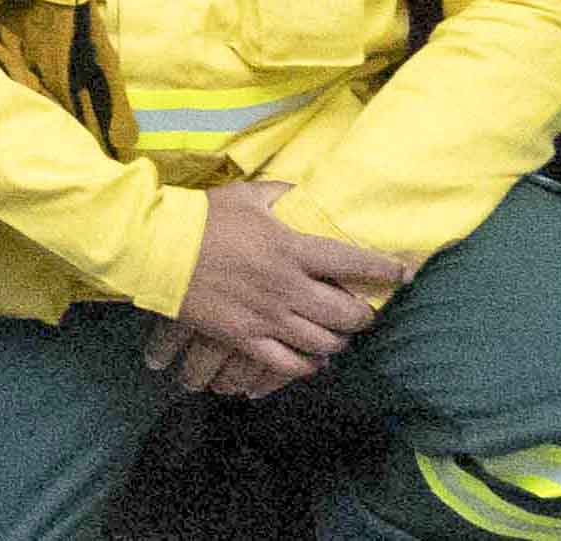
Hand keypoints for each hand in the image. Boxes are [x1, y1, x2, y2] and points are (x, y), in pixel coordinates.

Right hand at [160, 180, 406, 390]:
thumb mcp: (247, 194)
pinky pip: (288, 365)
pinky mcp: (246, 338)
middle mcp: (289, 288)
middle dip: (364, 315)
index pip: (355, 262)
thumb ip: (282, 194)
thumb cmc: (203, 217)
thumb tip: (303, 195)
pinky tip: (312, 360)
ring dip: (338, 341)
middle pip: (348, 314)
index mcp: (293, 249)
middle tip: (362, 311)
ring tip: (336, 335)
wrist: (157, 248)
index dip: (386, 269)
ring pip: (324, 344)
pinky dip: (307, 366)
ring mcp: (268, 317)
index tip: (402, 273)